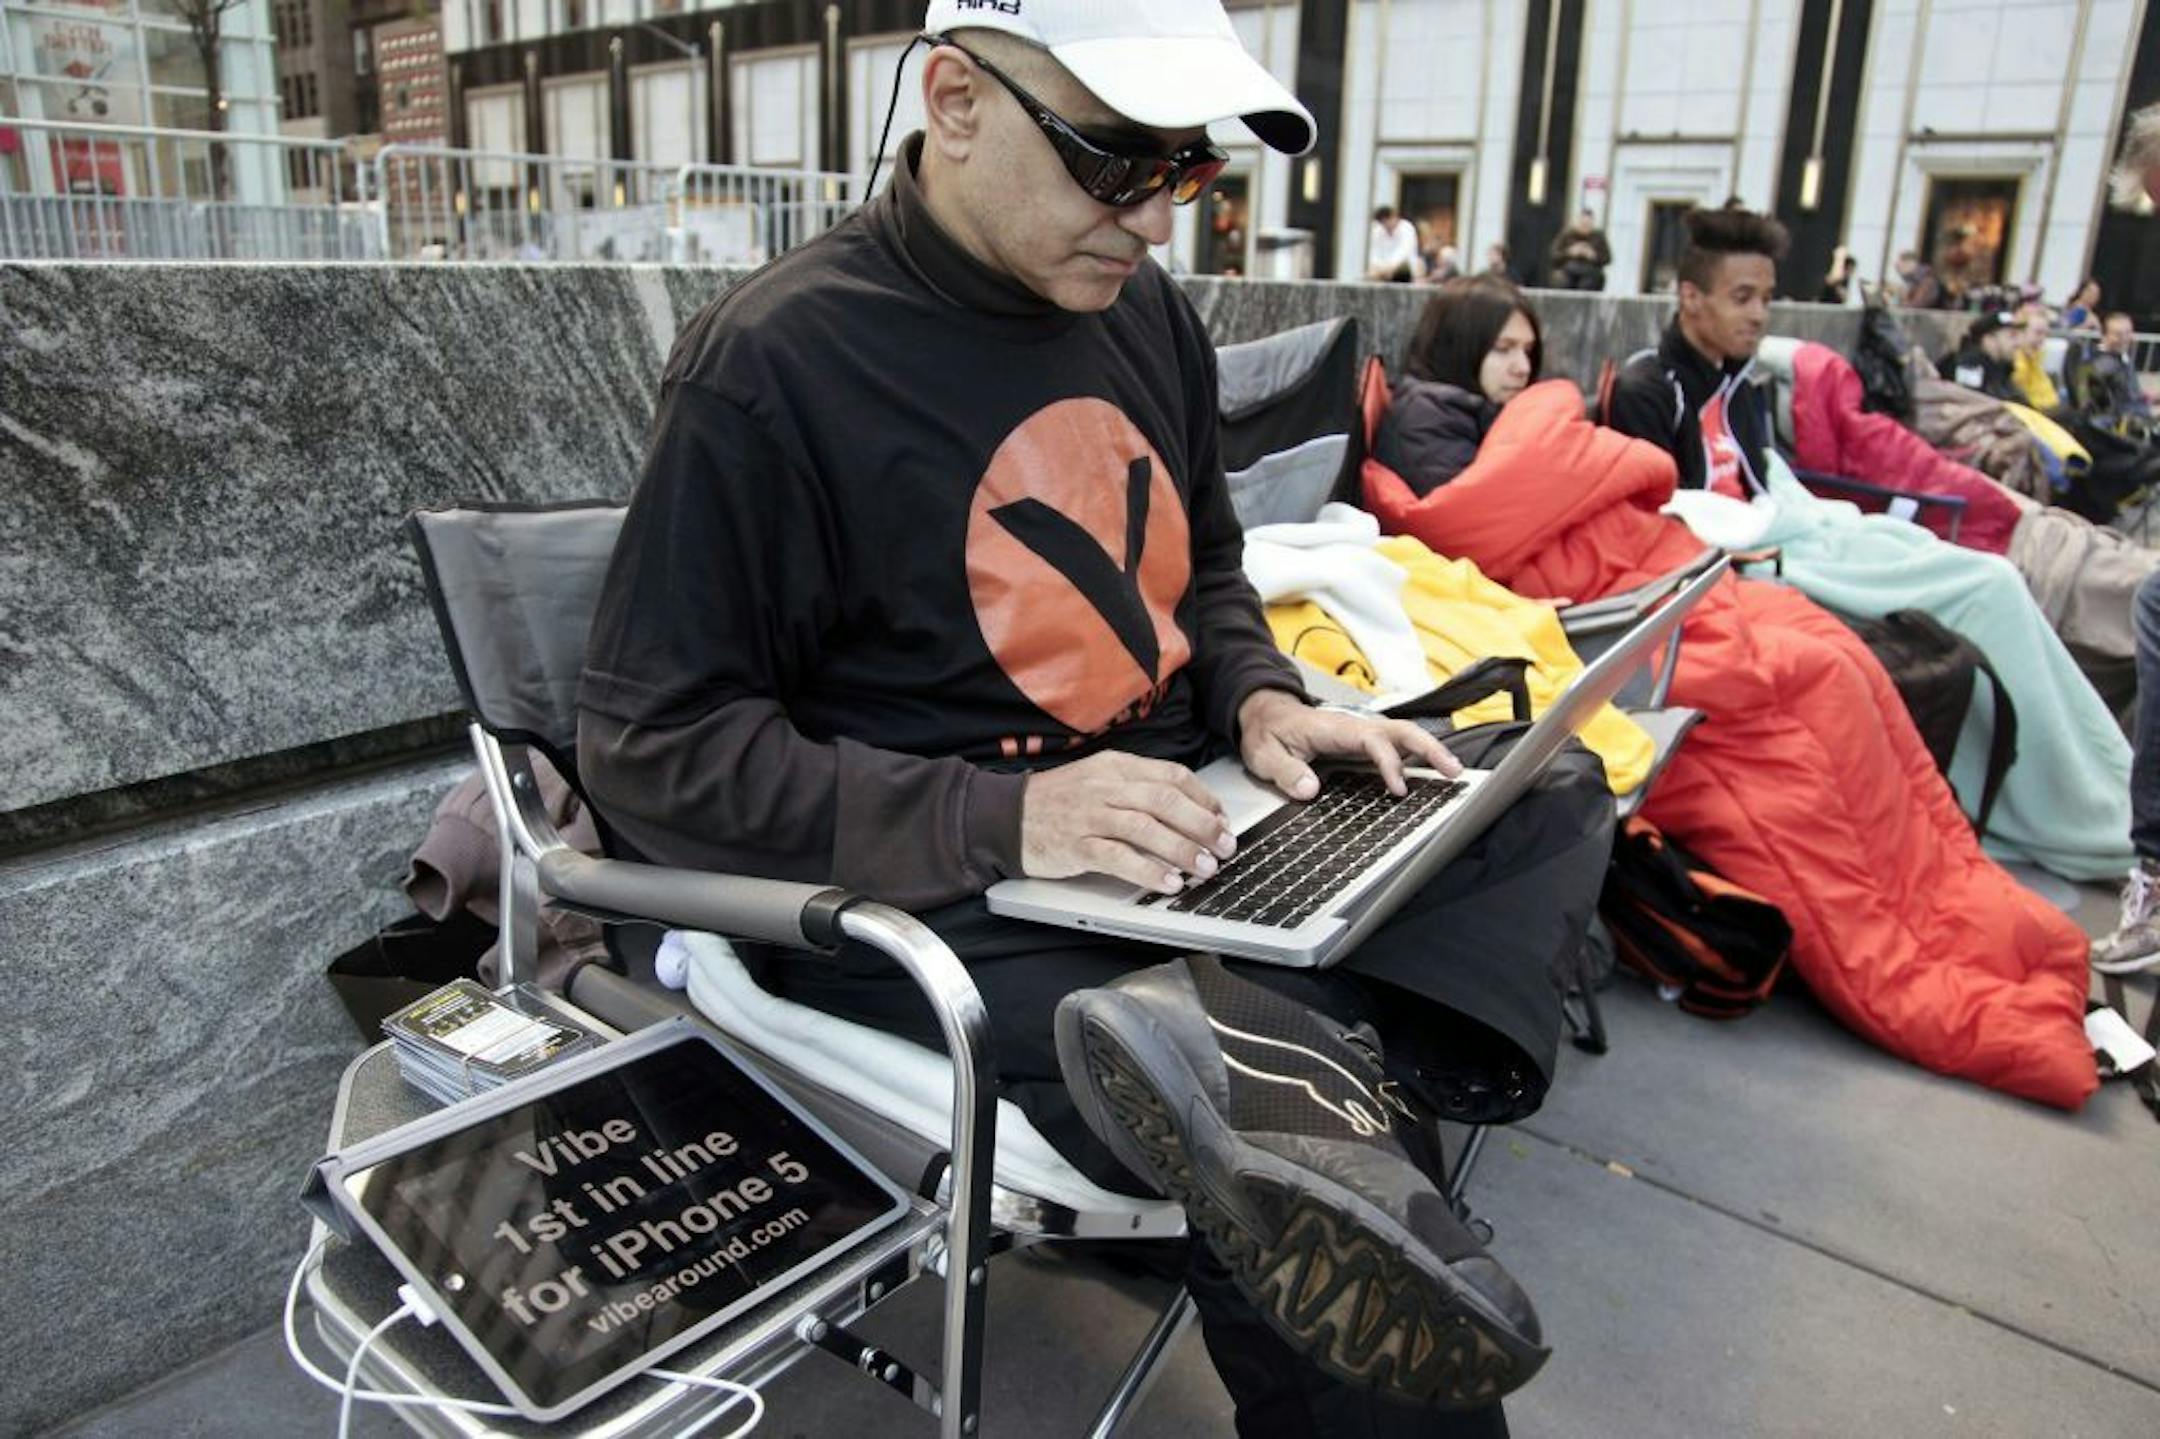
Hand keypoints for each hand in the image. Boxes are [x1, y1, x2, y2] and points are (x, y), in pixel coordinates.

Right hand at [1020, 751, 1239, 895]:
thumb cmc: (1058, 802)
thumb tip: (1188, 811)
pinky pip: (1118, 857)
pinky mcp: (1076, 845)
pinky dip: (1147, 871)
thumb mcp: (1099, 780)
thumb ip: (1138, 790)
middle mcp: (1106, 786)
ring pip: (1147, 827)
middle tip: (1225, 847)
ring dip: (1182, 849)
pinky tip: (1168, 883)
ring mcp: (1090, 815)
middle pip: (1166, 800)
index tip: (1222, 820)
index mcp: (1116, 766)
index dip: (1204, 800)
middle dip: (1203, 825)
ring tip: (1205, 868)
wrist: (1004, 815)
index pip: (1172, 776)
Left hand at [1236, 688, 1459, 800]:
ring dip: (1430, 751)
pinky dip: (1418, 757)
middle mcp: (1354, 727)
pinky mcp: (1364, 744)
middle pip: (1401, 731)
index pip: (1371, 739)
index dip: (1388, 763)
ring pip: (1404, 737)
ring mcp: (1362, 734)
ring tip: (1454, 773)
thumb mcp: (1263, 753)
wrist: (1266, 715)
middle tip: (1453, 771)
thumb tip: (1308, 789)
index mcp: (1333, 727)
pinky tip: (1431, 774)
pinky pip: (1396, 747)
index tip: (1398, 788)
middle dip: (1430, 748)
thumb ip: (1285, 771)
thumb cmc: (1268, 732)